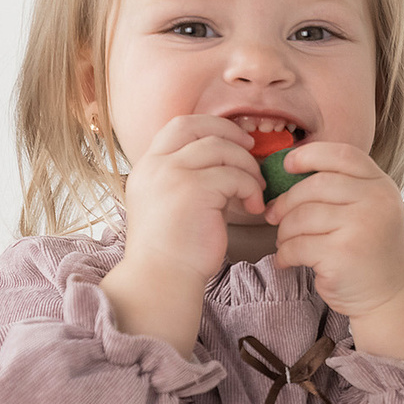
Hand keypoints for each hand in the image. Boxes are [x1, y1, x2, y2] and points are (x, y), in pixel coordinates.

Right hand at [102, 115, 264, 355]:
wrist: (162, 277)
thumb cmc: (174, 249)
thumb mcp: (173, 202)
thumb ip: (192, 178)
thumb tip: (228, 163)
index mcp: (147, 166)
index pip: (179, 125)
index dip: (211, 126)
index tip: (235, 141)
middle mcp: (155, 165)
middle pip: (197, 126)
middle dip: (231, 134)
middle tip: (252, 151)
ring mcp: (172, 174)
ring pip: (221, 148)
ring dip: (247, 166)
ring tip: (256, 190)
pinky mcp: (194, 189)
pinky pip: (234, 176)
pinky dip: (251, 188)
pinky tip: (254, 207)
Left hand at [265, 142, 403, 363]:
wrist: (392, 296)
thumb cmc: (372, 251)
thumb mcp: (370, 209)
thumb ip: (344, 187)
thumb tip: (287, 171)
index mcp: (382, 186)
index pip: (341, 154)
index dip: (308, 155)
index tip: (287, 165)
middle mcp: (376, 202)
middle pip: (314, 185)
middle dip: (286, 201)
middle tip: (274, 216)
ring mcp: (361, 227)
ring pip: (301, 216)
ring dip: (284, 231)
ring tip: (285, 242)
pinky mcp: (342, 255)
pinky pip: (297, 245)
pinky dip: (284, 254)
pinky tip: (287, 260)